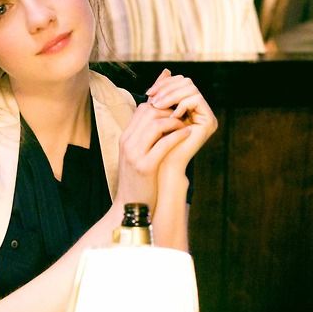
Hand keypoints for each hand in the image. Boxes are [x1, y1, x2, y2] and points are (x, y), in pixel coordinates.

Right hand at [115, 95, 191, 209]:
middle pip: (149, 112)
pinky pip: (164, 143)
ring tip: (185, 125)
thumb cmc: (138, 180)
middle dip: (169, 111)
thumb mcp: (136, 155)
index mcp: (125, 138)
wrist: (131, 205)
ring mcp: (134, 155)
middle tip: (182, 116)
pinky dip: (178, 135)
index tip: (174, 112)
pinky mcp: (145, 167)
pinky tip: (188, 134)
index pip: (142, 109)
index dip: (161, 106)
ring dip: (175, 122)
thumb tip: (160, 121)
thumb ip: (144, 138)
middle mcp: (127, 143)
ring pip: (156, 124)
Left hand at [146, 69, 216, 172]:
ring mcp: (206, 114)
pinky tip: (171, 116)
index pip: (180, 82)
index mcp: (189, 105)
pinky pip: (196, 99)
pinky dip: (182, 104)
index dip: (164, 83)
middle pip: (186, 82)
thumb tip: (166, 70)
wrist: (162, 165)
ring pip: (191, 88)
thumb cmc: (156, 141)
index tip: (149, 93)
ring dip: (171, 95)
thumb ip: (162, 92)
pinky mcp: (210, 121)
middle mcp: (200, 108)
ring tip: (158, 106)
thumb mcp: (157, 112)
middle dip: (167, 88)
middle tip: (153, 99)